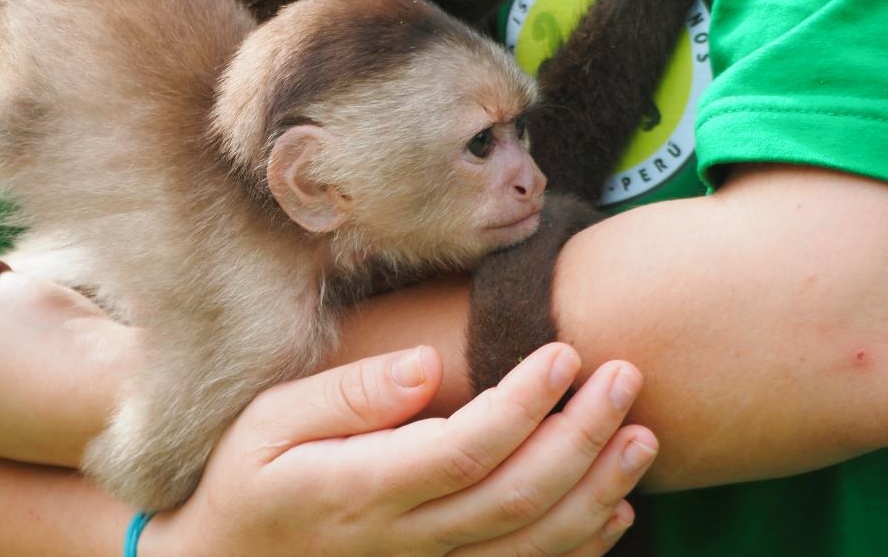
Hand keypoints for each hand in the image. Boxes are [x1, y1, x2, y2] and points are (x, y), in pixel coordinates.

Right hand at [147, 344, 655, 555]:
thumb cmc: (244, 482)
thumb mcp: (268, 424)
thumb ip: (348, 396)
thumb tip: (427, 365)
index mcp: (360, 490)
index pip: (465, 450)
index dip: (524, 404)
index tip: (562, 351)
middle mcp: (404, 542)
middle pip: (517, 497)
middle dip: (582, 435)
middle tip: (626, 376)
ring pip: (534, 546)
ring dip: (596, 491)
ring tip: (642, 435)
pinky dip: (578, 548)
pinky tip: (613, 507)